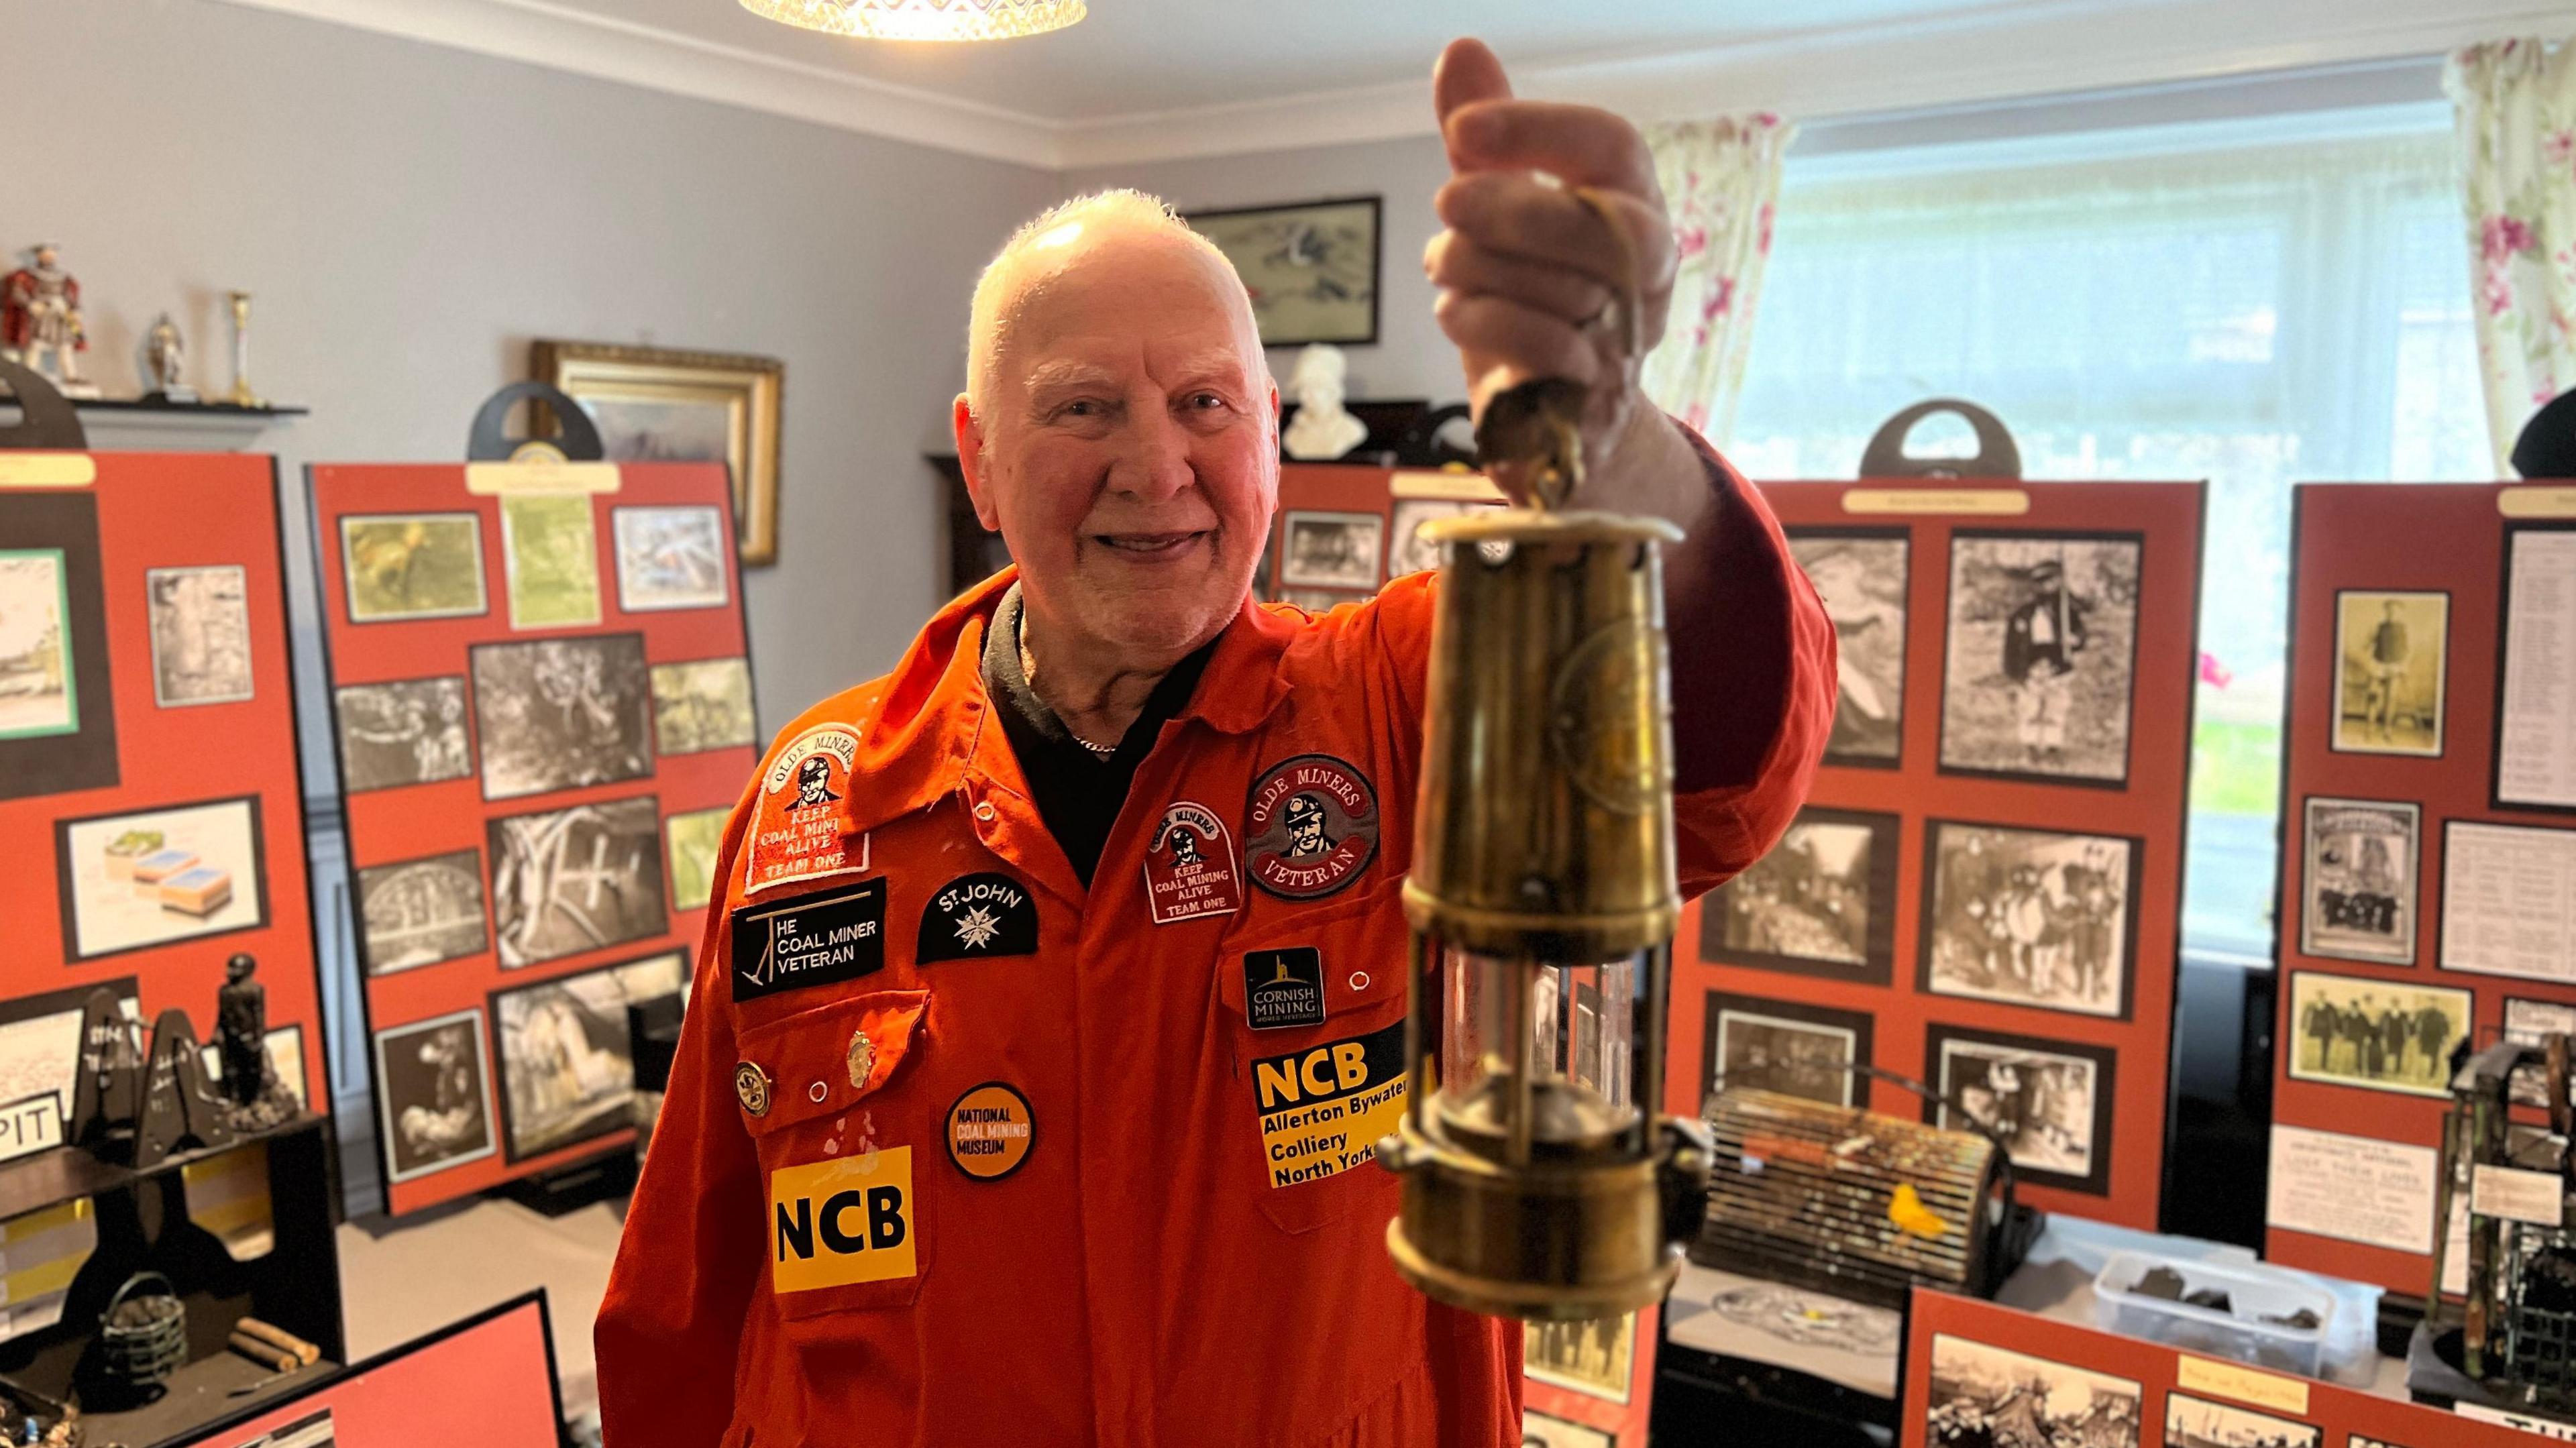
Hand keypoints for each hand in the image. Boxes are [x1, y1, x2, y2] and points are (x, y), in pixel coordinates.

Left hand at [1428, 38, 1678, 498]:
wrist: (1552, 425)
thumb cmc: (1529, 303)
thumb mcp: (1499, 215)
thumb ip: (1484, 139)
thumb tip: (1462, 50)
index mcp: (1631, 206)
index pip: (1612, 146)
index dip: (1539, 128)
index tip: (1463, 128)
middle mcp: (1646, 272)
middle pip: (1600, 224)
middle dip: (1511, 208)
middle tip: (1446, 202)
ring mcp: (1628, 341)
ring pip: (1564, 289)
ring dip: (1479, 269)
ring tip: (1443, 267)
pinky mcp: (1593, 402)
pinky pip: (1545, 352)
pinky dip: (1485, 322)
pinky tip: (1455, 309)